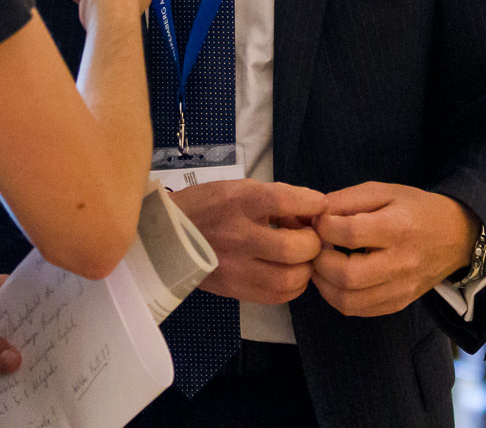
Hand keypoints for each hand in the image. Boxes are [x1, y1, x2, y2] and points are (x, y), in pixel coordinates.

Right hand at [171, 179, 327, 303]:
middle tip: (310, 240)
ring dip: (305, 270)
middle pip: (292, 248)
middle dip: (311, 244)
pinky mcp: (232, 289)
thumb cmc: (207, 206)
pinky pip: (275, 297)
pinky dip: (291, 287)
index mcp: (237, 201)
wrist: (166, 235)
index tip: (320, 206)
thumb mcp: (238, 189)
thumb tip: (314, 214)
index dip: (310, 203)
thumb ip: (276, 200)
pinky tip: (287, 274)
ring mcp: (233, 267)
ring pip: (287, 280)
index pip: (283, 201)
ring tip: (300, 260)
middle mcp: (236, 235)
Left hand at [310, 182, 477, 316]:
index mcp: (397, 228)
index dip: (324, 228)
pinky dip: (337, 297)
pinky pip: (358, 310)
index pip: (350, 234)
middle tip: (315, 247)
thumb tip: (313, 214)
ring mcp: (401, 289)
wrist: (456, 236)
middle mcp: (401, 263)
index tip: (319, 222)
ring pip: (348, 300)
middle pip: (347, 275)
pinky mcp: (399, 303)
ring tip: (320, 264)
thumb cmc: (415, 209)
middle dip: (319, 261)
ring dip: (323, 283)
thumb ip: (346, 200)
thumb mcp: (383, 191)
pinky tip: (334, 279)